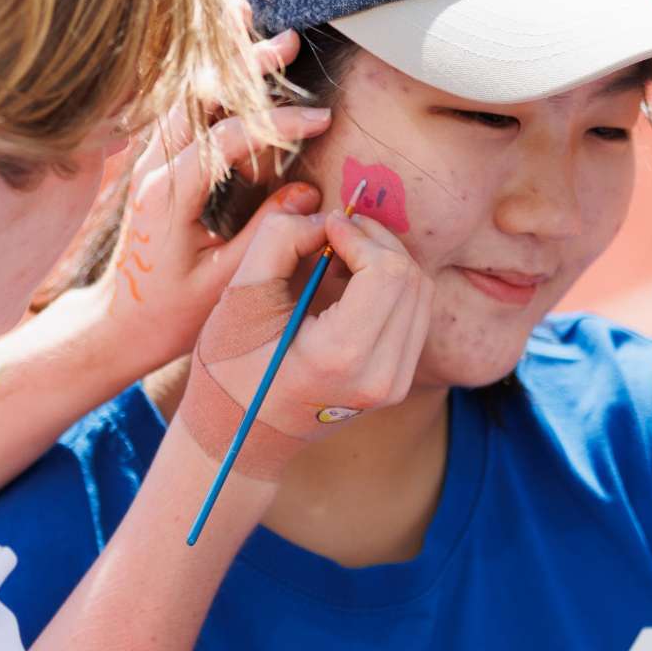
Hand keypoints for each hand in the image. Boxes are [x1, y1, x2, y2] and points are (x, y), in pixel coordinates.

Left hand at [88, 30, 330, 372]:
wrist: (118, 324)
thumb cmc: (171, 314)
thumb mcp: (225, 282)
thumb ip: (267, 234)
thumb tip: (310, 192)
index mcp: (168, 195)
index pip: (226, 138)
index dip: (277, 123)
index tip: (322, 121)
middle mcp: (153, 169)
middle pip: (197, 97)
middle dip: (243, 65)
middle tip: (289, 40)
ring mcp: (149, 163)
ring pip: (185, 95)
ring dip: (220, 62)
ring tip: (245, 17)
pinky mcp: (154, 166)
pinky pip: (180, 111)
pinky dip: (205, 82)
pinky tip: (224, 58)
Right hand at [177, 203, 429, 480]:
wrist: (241, 433)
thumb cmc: (230, 365)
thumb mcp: (239, 295)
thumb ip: (279, 239)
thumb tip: (325, 217)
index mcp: (340, 356)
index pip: (386, 271)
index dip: (360, 234)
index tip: (326, 226)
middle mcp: (380, 376)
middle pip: (411, 279)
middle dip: (376, 241)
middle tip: (335, 233)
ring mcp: (394, 385)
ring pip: (421, 294)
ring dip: (386, 261)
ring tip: (341, 258)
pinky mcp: (398, 384)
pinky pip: (416, 316)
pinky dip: (391, 286)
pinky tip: (353, 284)